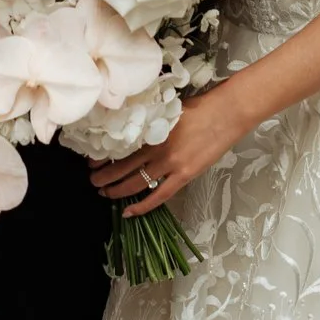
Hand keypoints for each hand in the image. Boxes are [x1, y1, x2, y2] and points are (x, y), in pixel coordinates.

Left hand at [88, 85, 250, 216]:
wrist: (227, 113)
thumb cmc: (200, 106)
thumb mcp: (168, 110)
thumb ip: (151, 122)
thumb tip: (133, 129)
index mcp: (151, 130)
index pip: (119, 148)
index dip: (103, 157)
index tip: (92, 160)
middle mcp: (156, 149)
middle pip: (122, 168)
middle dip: (103, 176)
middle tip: (92, 180)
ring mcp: (170, 164)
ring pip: (135, 183)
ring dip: (116, 190)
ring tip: (104, 193)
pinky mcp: (184, 176)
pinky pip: (159, 196)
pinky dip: (142, 206)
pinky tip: (128, 212)